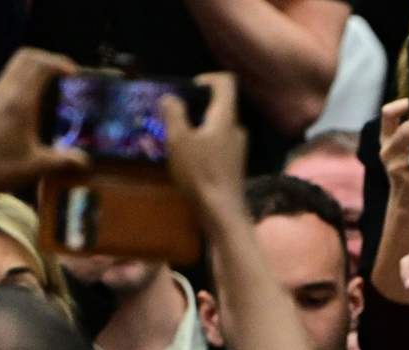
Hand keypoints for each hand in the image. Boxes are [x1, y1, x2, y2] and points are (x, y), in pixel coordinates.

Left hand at [0, 47, 88, 194]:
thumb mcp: (36, 167)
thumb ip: (63, 160)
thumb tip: (85, 161)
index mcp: (19, 102)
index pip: (41, 65)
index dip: (60, 63)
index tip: (74, 75)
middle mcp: (3, 91)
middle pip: (26, 57)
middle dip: (47, 59)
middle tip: (63, 75)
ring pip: (13, 67)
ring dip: (32, 69)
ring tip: (49, 88)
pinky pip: (5, 80)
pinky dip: (20, 80)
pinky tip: (28, 104)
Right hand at [160, 72, 246, 218]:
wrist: (222, 211)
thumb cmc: (200, 173)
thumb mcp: (178, 141)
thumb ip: (173, 114)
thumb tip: (170, 97)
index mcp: (226, 116)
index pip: (226, 82)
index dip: (208, 78)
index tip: (189, 89)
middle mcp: (236, 128)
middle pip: (220, 105)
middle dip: (197, 107)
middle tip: (175, 119)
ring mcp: (238, 148)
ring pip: (218, 127)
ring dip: (199, 128)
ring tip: (178, 141)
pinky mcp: (234, 165)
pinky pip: (218, 145)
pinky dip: (204, 145)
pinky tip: (189, 161)